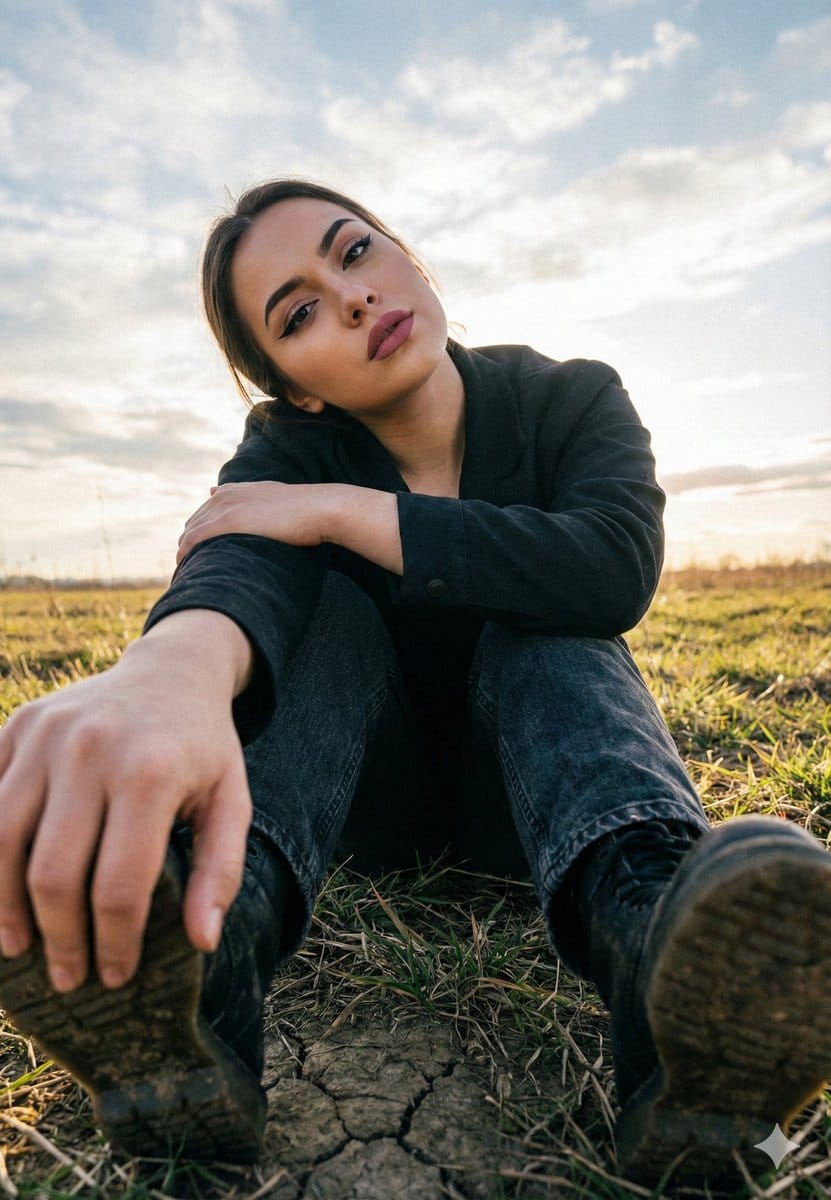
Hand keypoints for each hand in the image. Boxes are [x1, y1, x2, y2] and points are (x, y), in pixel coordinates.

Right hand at [0, 612, 252, 992]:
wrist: (172, 670)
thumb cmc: (203, 748)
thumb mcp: (232, 801)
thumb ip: (219, 870)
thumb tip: (202, 941)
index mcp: (149, 773)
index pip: (119, 886)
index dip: (114, 943)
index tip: (116, 975)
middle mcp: (90, 751)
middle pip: (53, 874)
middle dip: (59, 939)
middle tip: (69, 976)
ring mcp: (45, 736)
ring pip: (1, 843)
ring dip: (5, 908)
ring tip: (21, 947)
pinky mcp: (18, 726)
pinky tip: (0, 891)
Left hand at [176, 481, 339, 564]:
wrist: (318, 509)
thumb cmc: (304, 510)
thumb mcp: (276, 499)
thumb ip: (254, 500)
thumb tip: (236, 499)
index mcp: (235, 491)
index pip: (204, 513)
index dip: (198, 533)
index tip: (196, 554)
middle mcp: (225, 495)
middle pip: (193, 523)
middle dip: (187, 545)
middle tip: (187, 569)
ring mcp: (225, 506)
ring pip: (190, 532)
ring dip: (184, 553)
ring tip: (184, 574)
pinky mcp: (229, 520)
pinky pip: (195, 539)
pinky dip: (186, 554)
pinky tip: (184, 569)